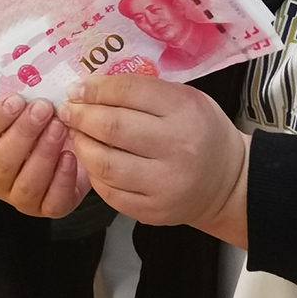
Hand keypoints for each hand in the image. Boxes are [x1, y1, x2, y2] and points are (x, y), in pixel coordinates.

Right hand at [0, 92, 91, 219]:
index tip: (16, 99)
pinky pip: (52, 201)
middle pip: (1, 162)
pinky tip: (70, 155)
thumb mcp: (12, 103)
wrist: (69, 141)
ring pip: (26, 184)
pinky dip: (62, 179)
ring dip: (43, 153)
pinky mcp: (48, 208)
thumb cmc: (34, 118)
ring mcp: (20, 196)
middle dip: (23, 134)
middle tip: (43, 108)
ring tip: (60, 127)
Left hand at [61, 76, 250, 246]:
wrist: (226, 181)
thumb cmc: (201, 131)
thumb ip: (145, 90)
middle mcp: (177, 147)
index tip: (77, 89)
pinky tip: (93, 162)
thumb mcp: (185, 98)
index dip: (95, 89)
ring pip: (105, 163)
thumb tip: (93, 87)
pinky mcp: (153, 210)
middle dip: (81, 116)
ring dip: (82, 145)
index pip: (128, 92)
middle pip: (112, 127)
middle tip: (69, 111)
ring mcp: (165, 183)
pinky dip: (94, 174)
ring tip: (77, 135)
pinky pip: (109, 192)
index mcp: (184, 110)